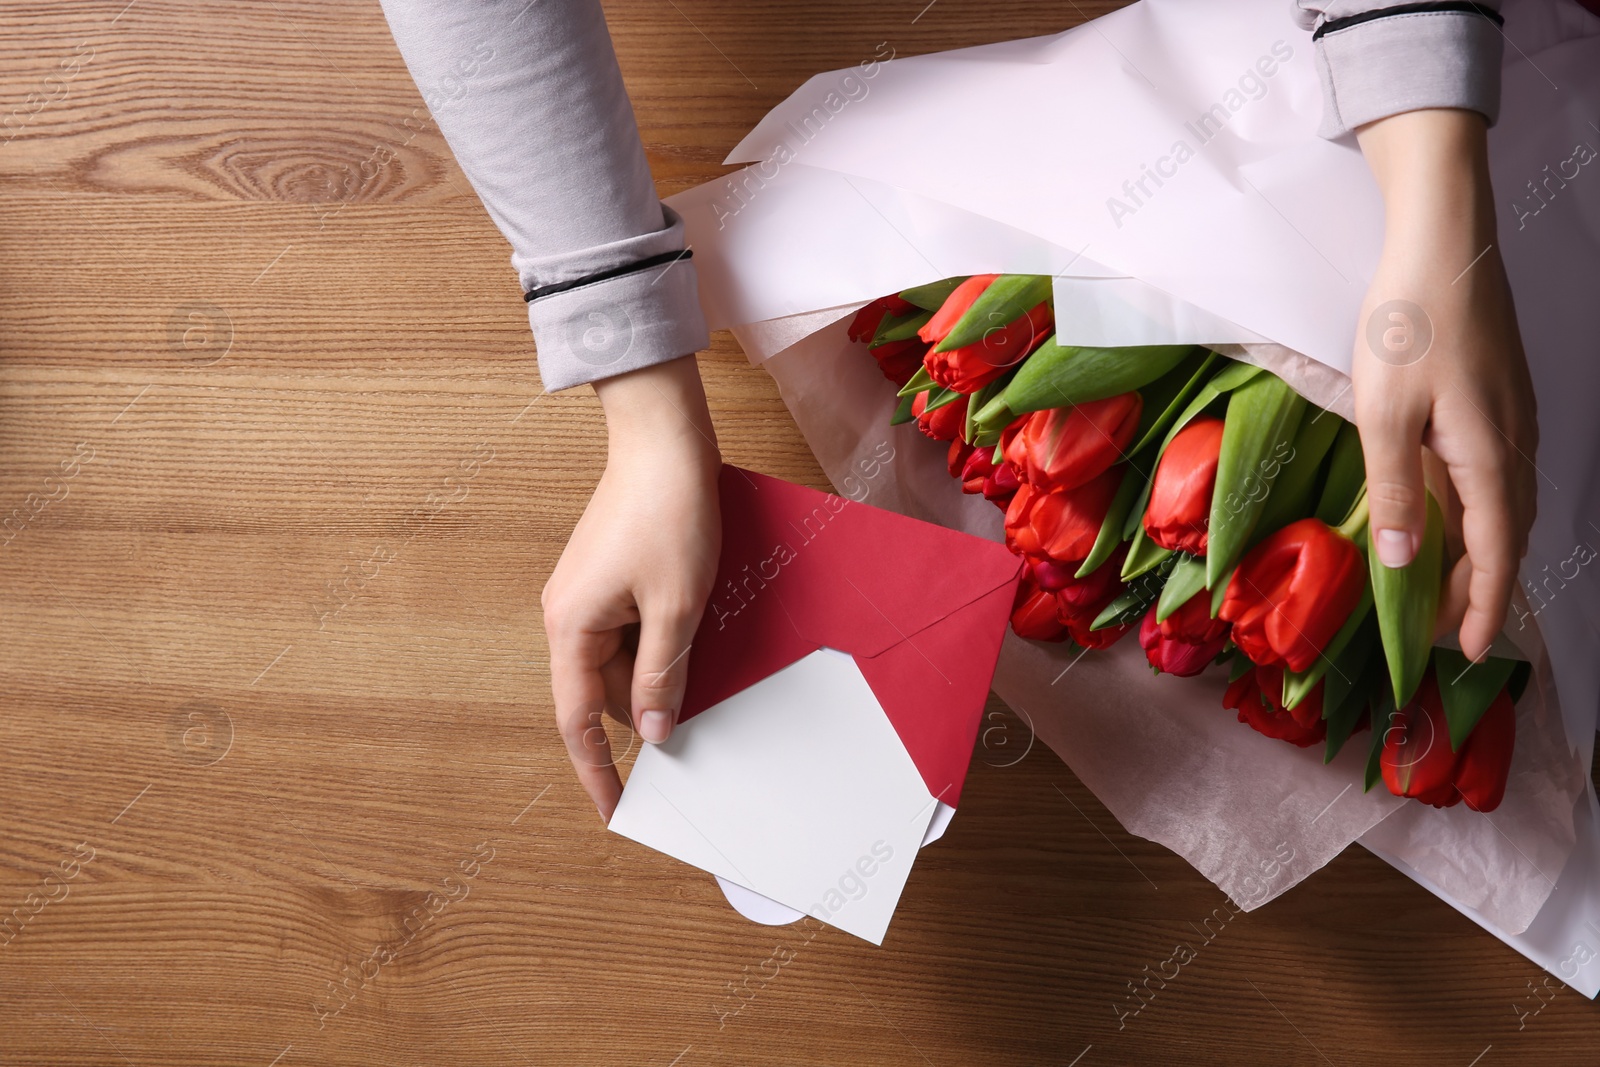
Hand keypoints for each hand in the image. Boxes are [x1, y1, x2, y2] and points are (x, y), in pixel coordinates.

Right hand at [541, 356, 721, 821]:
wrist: (663, 440)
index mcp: (571, 627)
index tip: (616, 810)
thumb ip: (663, 675)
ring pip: (621, 661)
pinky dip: (660, 644)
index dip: (597, 771)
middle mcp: (568, 615)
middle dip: (645, 714)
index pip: (578, 721)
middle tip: (693, 737)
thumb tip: (654, 732)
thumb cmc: (669, 515)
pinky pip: (630, 631)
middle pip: (603, 693)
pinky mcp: (609, 577)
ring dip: (659, 673)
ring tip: (703, 663)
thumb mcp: (678, 607)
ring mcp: (587, 594)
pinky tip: (694, 635)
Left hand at [1352, 108, 1537, 662]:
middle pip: (1503, 536)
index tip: (1467, 649)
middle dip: (1477, 587)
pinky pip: (1494, 474)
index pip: (1495, 552)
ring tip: (1441, 585)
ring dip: (1478, 551)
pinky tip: (1443, 513)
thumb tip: (1399, 560)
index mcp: (1488, 457)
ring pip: (1502, 505)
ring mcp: (1509, 419)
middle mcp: (1512, 445)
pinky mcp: (1496, 399)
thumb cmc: (1408, 324)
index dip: (1482, 605)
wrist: (1443, 243)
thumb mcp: (1384, 413)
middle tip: (1441, 629)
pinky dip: (1475, 510)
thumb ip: (1393, 488)